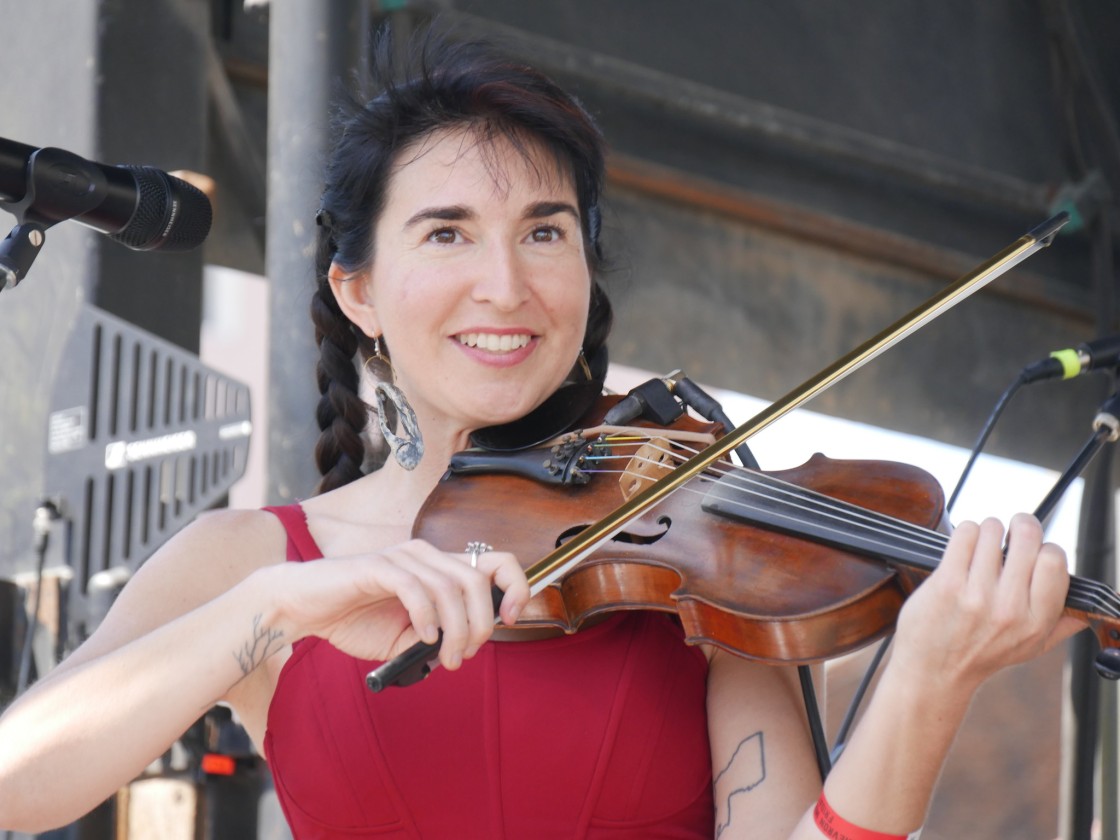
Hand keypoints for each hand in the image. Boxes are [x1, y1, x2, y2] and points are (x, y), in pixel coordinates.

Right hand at [274, 540, 529, 670]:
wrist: (304, 608)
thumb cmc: (353, 618)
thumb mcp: (405, 638)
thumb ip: (436, 637)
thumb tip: (463, 646)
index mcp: (439, 568)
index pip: (496, 561)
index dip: (515, 586)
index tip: (509, 620)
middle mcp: (426, 555)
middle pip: (478, 580)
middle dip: (480, 624)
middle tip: (464, 655)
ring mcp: (403, 557)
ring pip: (451, 587)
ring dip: (456, 630)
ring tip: (446, 657)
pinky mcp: (378, 566)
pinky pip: (415, 587)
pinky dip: (426, 616)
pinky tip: (422, 637)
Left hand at [892, 513, 1081, 691]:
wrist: (934, 671)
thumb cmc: (981, 654)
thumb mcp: (1030, 648)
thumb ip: (1061, 625)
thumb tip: (1086, 608)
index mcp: (1035, 622)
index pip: (1055, 562)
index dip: (1045, 548)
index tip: (1034, 550)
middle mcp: (1009, 609)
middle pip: (1028, 538)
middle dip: (1020, 526)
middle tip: (1012, 530)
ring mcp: (977, 595)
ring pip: (993, 530)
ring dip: (989, 529)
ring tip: (983, 542)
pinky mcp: (947, 584)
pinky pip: (965, 534)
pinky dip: (967, 532)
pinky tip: (965, 544)